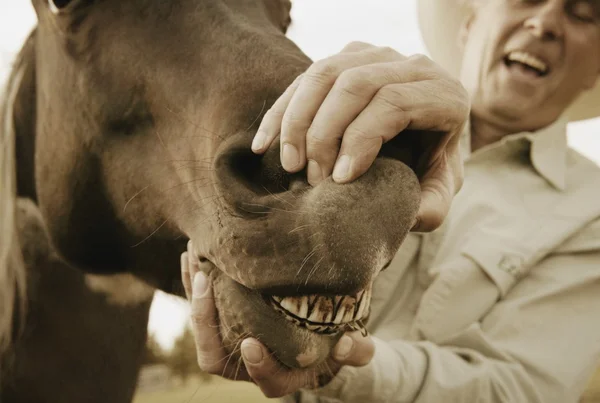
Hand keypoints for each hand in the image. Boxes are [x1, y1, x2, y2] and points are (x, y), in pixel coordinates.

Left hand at [181, 242, 374, 397]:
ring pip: (202, 327)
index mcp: (281, 376)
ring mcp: (233, 343)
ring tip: (194, 254)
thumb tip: (345, 343)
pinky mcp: (224, 322)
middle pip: (214, 354)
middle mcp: (249, 364)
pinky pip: (202, 306)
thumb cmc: (338, 346)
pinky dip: (195, 282)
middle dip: (204, 319)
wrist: (322, 340)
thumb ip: (357, 351)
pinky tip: (192, 253)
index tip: (252, 344)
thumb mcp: (356, 350)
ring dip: (195, 292)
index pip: (263, 379)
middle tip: (205, 281)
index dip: (257, 365)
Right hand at [252, 42, 468, 231]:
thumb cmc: (429, 169)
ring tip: (289, 164)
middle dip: (323, 132)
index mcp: (443, 96)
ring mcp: (377, 56)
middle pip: (355, 84)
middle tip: (311, 177)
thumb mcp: (439, 193)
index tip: (339, 180)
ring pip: (325, 72)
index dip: (360, 140)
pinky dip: (281, 111)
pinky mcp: (347, 58)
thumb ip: (430, 207)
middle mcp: (413, 67)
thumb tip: (404, 211)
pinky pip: (306, 77)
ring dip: (297, 120)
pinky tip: (264, 144)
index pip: (393, 104)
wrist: (423, 141)